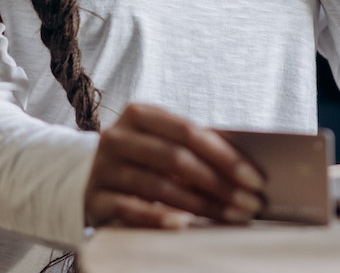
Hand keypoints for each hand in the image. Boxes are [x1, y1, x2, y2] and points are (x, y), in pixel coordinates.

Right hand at [84, 103, 266, 228]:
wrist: (85, 174)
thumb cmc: (139, 157)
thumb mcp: (158, 141)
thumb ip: (190, 146)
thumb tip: (242, 168)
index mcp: (139, 114)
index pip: (188, 131)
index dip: (224, 155)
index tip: (254, 177)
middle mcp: (117, 137)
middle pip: (175, 159)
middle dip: (218, 183)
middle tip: (248, 203)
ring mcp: (103, 168)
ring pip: (158, 186)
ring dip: (199, 204)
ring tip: (228, 217)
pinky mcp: (95, 198)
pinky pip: (130, 209)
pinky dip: (158, 217)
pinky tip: (182, 225)